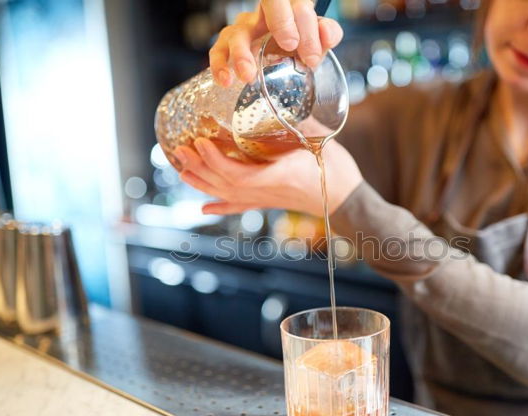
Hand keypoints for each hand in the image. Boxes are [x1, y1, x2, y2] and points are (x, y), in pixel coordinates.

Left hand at [174, 137, 362, 217]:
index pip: (237, 175)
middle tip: (180, 150)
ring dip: (203, 183)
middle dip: (199, 169)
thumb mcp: (319, 140)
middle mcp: (268, 192)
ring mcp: (267, 200)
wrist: (347, 199)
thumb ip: (298, 122)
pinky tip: (204, 208)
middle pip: (224, 185)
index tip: (201, 142)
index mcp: (279, 177)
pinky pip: (241, 206)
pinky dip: (220, 205)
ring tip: (182, 170)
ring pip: (228, 195)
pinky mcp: (270, 203)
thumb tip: (282, 95)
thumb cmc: (336, 171)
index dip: (215, 162)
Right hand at [210, 0, 343, 86]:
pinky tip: (226, 80)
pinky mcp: (227, 47)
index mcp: (287, 9)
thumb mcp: (317, 43)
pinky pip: (218, 51)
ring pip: (238, 32)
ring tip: (248, 76)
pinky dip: (219, 65)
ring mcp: (244, 29)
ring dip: (241, 53)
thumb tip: (328, 35)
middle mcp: (263, 14)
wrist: (281, 65)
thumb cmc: (298, 49)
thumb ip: (327, 35)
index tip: (311, 56)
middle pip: (267, 3)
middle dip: (280, 21)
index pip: (297, 3)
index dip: (304, 22)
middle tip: (290, 46)